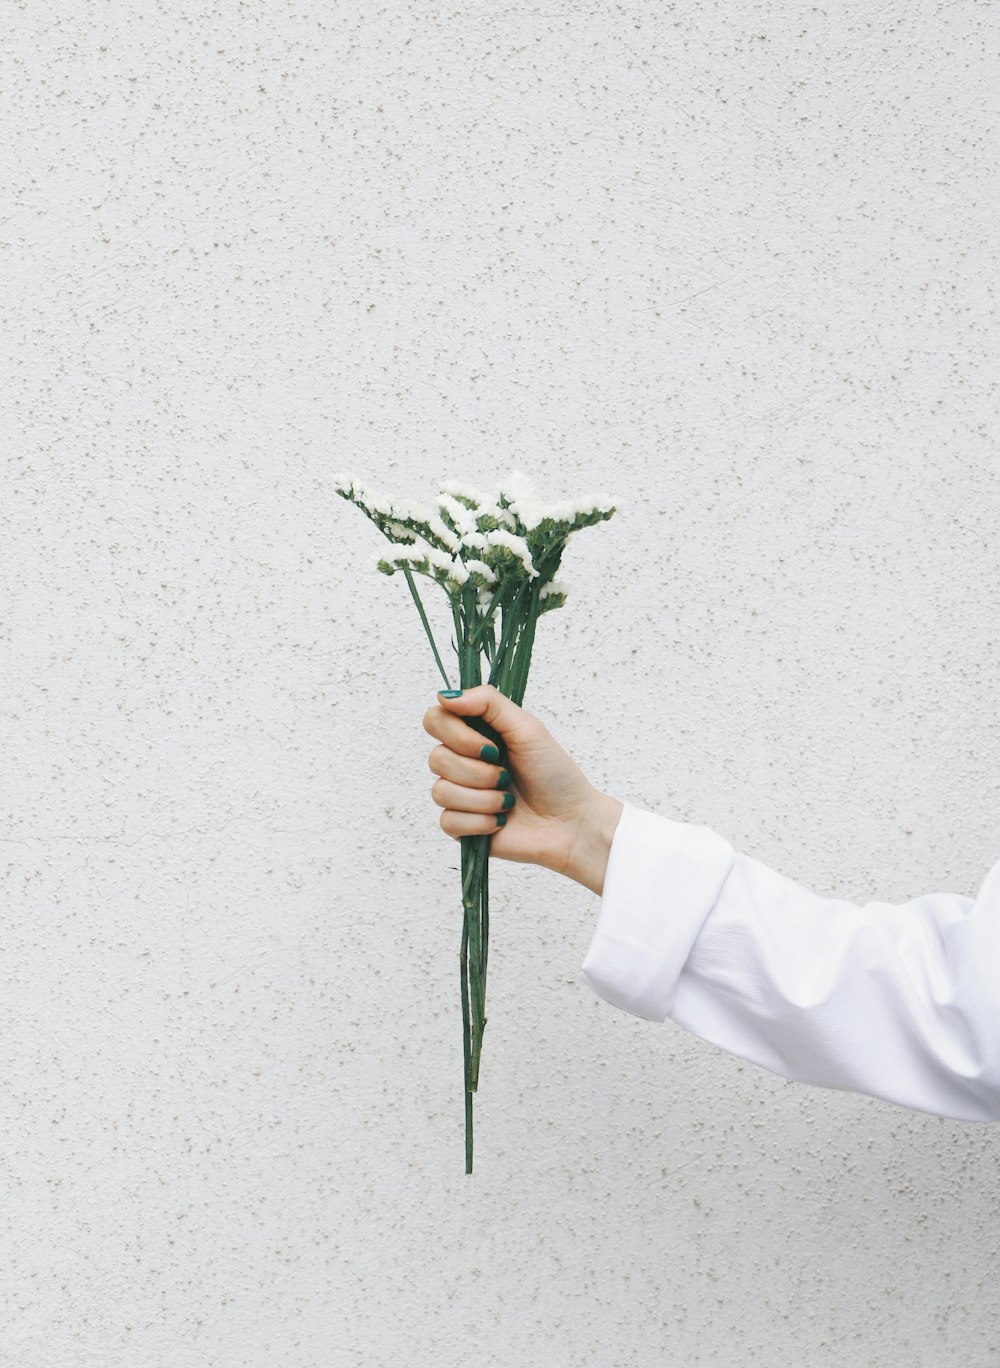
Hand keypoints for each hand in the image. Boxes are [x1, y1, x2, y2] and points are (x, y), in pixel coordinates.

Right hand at [422, 684, 623, 894]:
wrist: (570, 823)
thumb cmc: (554, 774)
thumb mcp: (527, 728)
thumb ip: (487, 702)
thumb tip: (445, 695)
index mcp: (475, 734)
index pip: (435, 720)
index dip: (456, 734)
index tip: (490, 745)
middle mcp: (462, 762)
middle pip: (436, 758)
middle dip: (478, 771)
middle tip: (506, 774)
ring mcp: (459, 795)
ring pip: (440, 791)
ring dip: (483, 798)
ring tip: (508, 801)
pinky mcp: (461, 827)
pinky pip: (448, 821)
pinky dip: (481, 820)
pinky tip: (501, 821)